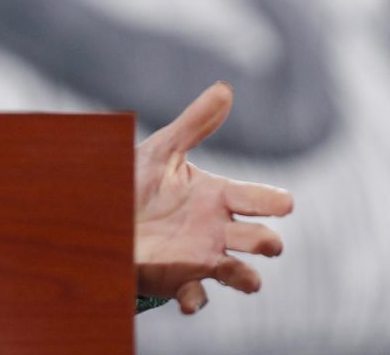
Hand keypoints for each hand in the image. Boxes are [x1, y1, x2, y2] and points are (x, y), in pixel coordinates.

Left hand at [134, 81, 293, 313]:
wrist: (105, 214)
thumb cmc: (140, 182)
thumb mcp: (163, 150)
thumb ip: (195, 123)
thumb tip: (225, 88)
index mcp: (218, 196)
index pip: (259, 198)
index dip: (274, 201)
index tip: (284, 203)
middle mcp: (218, 228)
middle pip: (260, 239)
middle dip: (268, 242)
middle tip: (267, 242)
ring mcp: (202, 255)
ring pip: (241, 274)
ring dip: (247, 278)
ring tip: (248, 278)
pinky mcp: (179, 277)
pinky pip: (197, 296)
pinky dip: (197, 300)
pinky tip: (189, 300)